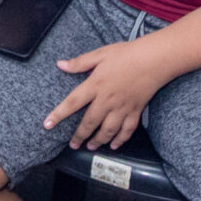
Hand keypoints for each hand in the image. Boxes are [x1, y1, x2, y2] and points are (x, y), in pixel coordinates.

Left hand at [44, 34, 166, 150]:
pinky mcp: (135, 111)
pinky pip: (127, 130)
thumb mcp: (100, 54)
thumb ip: (80, 62)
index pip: (72, 102)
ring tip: (91, 147)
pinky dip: (120, 140)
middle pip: (90, 122)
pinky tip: (114, 145)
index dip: (58, 114)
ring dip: (98, 141)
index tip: (47, 125)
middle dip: (80, 136)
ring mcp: (122, 108)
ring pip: (108, 130)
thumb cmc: (125, 54)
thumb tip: (60, 64)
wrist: (153, 60)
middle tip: (73, 145)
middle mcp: (107, 100)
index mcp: (95, 85)